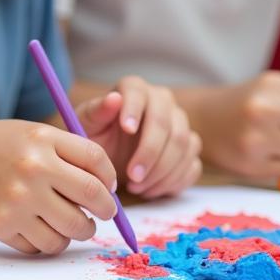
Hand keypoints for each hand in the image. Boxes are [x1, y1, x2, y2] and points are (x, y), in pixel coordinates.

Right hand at [0, 119, 116, 255]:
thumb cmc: (1, 146)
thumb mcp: (35, 135)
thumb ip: (72, 153)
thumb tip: (109, 189)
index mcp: (43, 141)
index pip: (97, 163)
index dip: (110, 180)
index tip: (109, 190)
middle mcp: (32, 169)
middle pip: (92, 199)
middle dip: (105, 211)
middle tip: (101, 213)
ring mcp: (17, 200)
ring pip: (71, 231)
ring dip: (79, 231)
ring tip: (71, 222)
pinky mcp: (3, 226)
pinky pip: (43, 246)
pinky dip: (49, 241)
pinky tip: (41, 226)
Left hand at [79, 79, 200, 197]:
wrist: (107, 159)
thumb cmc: (95, 137)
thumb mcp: (87, 126)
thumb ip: (96, 111)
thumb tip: (114, 98)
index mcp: (135, 90)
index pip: (138, 92)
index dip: (134, 110)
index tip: (127, 130)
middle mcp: (162, 102)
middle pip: (167, 123)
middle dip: (150, 152)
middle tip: (132, 176)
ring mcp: (180, 125)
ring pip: (184, 145)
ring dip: (162, 171)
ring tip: (136, 186)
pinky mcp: (189, 150)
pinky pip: (192, 165)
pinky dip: (173, 182)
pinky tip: (150, 190)